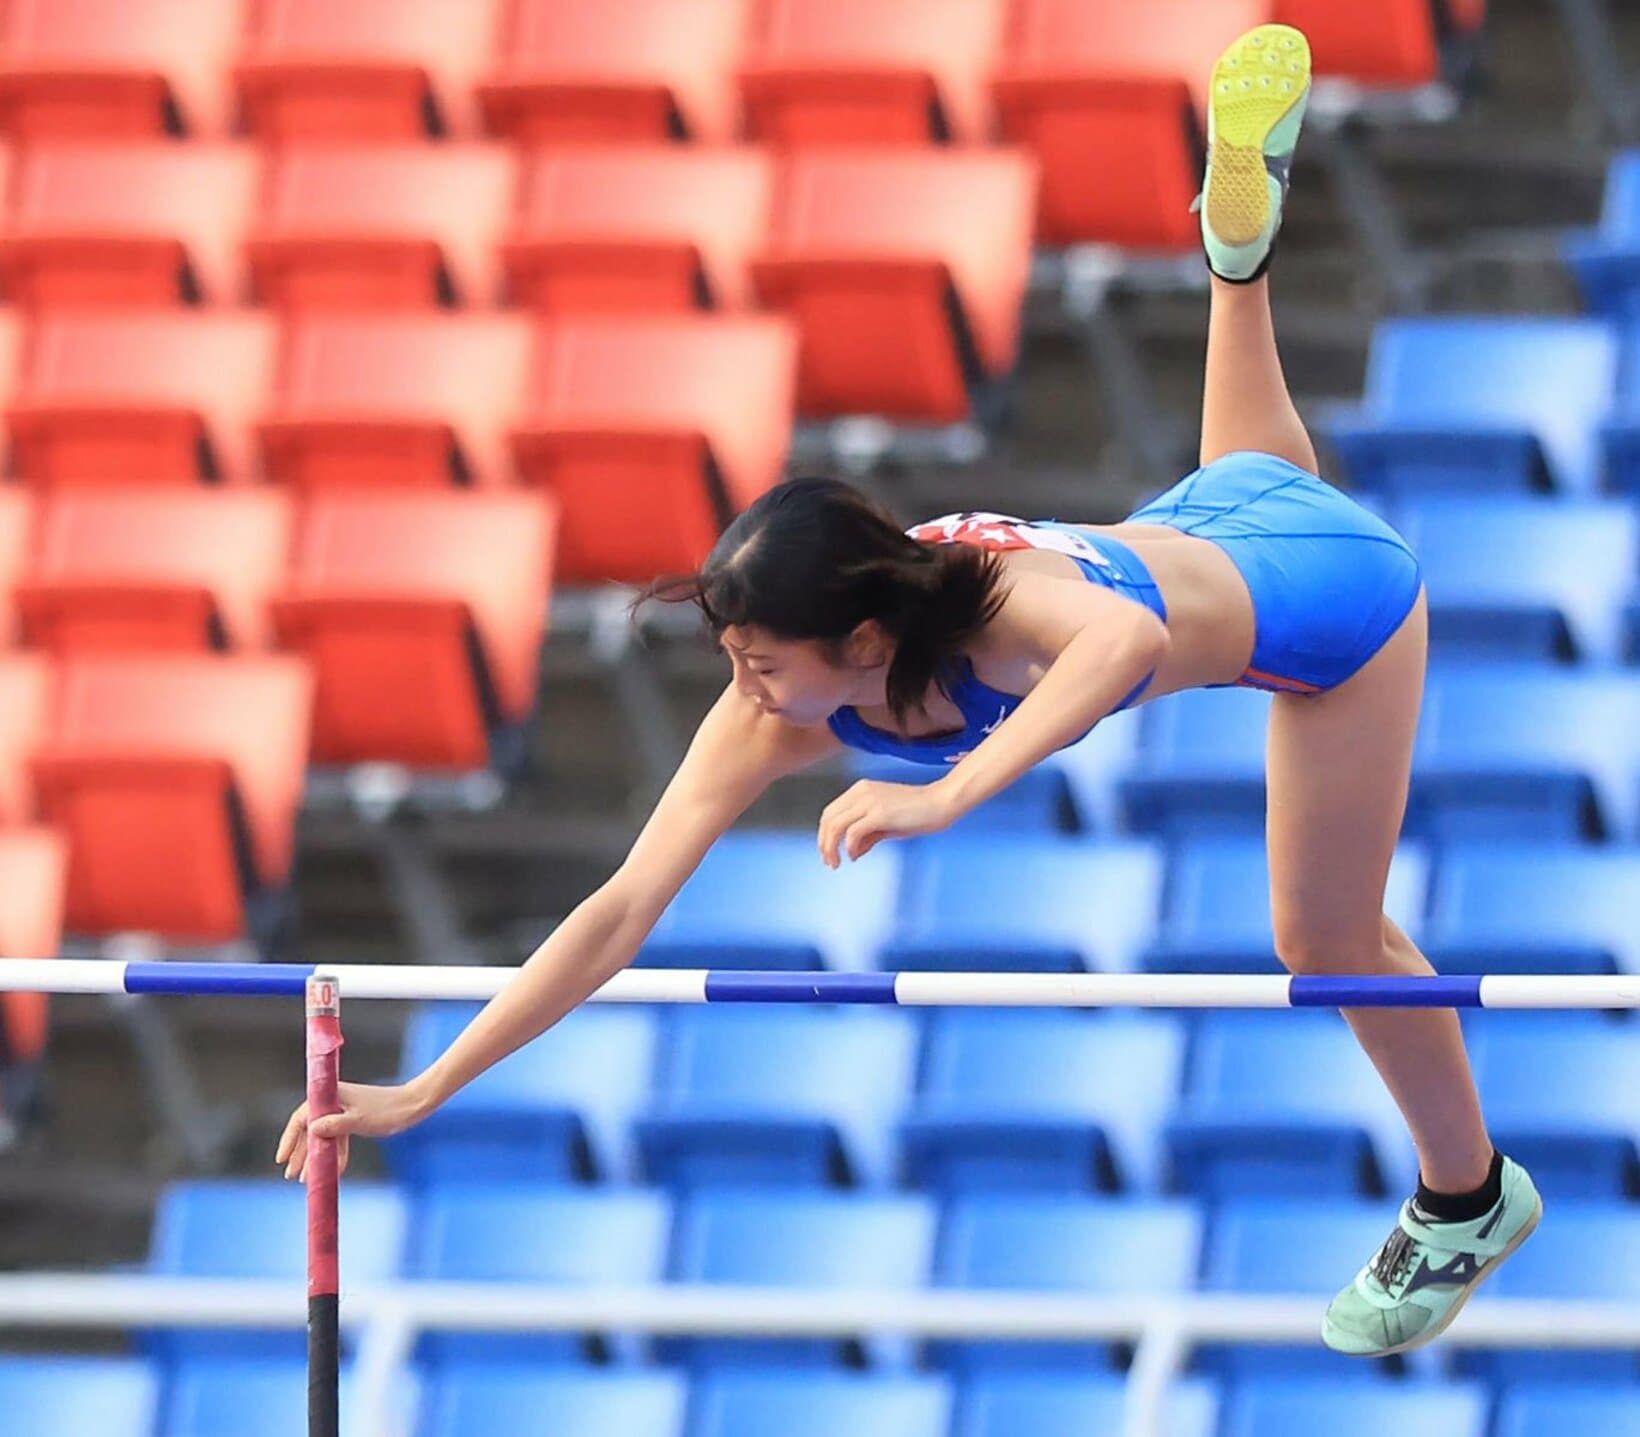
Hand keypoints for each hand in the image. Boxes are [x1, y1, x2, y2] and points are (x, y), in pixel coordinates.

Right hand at [275, 1080, 425, 1182]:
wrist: (413, 1105)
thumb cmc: (387, 1110)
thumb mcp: (359, 1120)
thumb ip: (335, 1125)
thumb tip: (312, 1129)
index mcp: (331, 1095)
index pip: (302, 1118)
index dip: (290, 1139)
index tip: (282, 1159)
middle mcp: (334, 1100)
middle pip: (310, 1129)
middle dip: (300, 1153)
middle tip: (291, 1175)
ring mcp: (344, 1110)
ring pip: (323, 1136)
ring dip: (316, 1156)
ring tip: (305, 1178)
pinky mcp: (354, 1118)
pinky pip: (338, 1138)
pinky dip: (335, 1154)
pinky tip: (333, 1171)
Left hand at [818, 778, 957, 867]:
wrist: (941, 803)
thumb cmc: (918, 812)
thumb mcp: (886, 823)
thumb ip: (867, 835)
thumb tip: (853, 852)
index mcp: (861, 790)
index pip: (831, 812)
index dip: (824, 834)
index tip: (828, 852)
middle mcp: (861, 792)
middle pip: (828, 819)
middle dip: (824, 843)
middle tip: (829, 862)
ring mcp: (869, 801)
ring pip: (835, 826)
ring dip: (831, 847)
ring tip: (836, 863)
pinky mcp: (879, 813)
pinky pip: (853, 833)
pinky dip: (850, 847)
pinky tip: (855, 856)